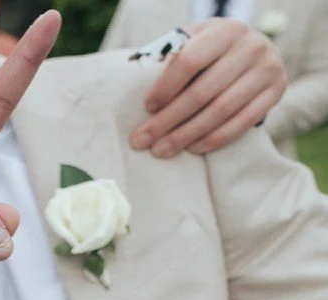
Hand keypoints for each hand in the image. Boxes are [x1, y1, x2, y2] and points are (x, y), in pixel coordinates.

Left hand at [131, 18, 285, 157]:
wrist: (254, 50)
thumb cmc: (210, 50)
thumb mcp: (193, 42)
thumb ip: (171, 57)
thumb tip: (141, 92)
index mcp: (225, 30)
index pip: (189, 61)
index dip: (165, 88)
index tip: (147, 108)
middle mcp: (251, 47)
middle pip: (203, 92)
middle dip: (167, 120)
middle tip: (141, 141)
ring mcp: (268, 69)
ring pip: (222, 110)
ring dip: (187, 135)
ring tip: (161, 150)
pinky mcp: (277, 90)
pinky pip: (244, 122)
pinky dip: (216, 139)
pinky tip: (193, 148)